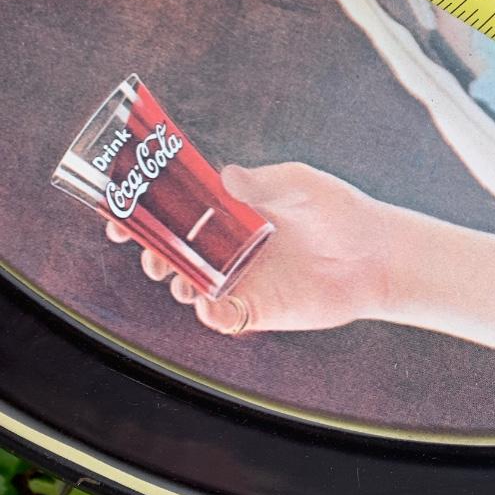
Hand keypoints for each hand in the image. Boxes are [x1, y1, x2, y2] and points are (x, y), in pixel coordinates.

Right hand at [106, 162, 426, 335]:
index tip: (118, 213)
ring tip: (180, 275)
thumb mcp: (300, 185)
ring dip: (174, 281)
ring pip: (187, 284)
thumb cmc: (341, 210)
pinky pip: (218, 317)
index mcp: (232, 211)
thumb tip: (225, 177)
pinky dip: (206, 312)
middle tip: (147, 250)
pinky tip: (207, 301)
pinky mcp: (257, 308)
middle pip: (171, 251)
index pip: (176, 212)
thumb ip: (262, 183)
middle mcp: (229, 246)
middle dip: (149, 251)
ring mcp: (241, 278)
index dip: (142, 214)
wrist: (376, 255)